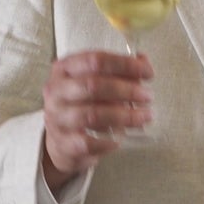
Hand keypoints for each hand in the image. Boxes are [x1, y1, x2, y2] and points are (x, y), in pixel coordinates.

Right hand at [40, 50, 153, 185]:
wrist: (59, 142)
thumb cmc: (82, 106)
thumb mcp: (93, 84)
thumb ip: (118, 72)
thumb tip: (144, 62)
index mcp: (64, 69)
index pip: (95, 60)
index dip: (125, 65)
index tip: (148, 73)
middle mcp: (56, 91)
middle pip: (93, 85)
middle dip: (126, 90)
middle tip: (147, 96)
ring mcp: (57, 118)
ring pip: (92, 114)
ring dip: (124, 116)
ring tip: (144, 117)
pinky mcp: (63, 143)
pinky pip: (88, 142)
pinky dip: (108, 141)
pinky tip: (120, 140)